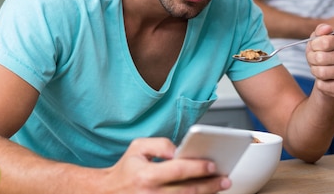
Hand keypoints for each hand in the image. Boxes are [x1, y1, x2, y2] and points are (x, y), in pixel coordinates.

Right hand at [104, 137, 231, 192]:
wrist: (108, 192)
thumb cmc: (126, 169)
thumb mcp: (137, 147)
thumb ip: (160, 144)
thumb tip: (178, 150)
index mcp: (146, 175)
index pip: (177, 171)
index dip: (197, 168)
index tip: (212, 165)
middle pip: (187, 190)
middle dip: (209, 185)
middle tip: (225, 178)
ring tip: (220, 186)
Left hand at [305, 23, 333, 98]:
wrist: (325, 74)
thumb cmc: (322, 53)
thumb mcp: (318, 39)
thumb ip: (320, 30)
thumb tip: (326, 28)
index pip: (324, 42)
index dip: (314, 45)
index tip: (315, 47)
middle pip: (320, 57)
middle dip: (311, 59)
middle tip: (314, 59)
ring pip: (321, 72)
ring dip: (314, 70)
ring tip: (319, 68)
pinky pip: (322, 85)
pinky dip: (319, 83)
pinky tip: (325, 79)